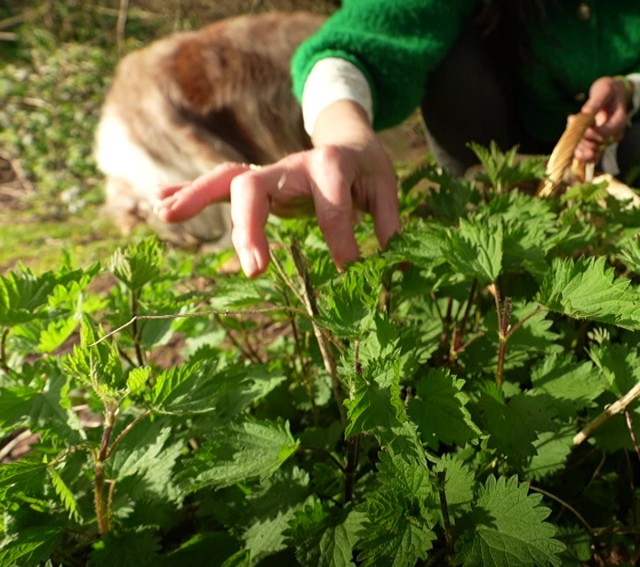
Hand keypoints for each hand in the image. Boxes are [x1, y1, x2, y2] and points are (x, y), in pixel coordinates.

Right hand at [156, 100, 399, 277]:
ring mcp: (269, 172)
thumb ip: (388, 220)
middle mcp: (292, 166)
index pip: (331, 205)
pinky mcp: (254, 181)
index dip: (341, 239)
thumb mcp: (385, 186)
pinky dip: (188, 191)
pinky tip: (160, 203)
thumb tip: (393, 258)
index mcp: (331, 165)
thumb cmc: (367, 168)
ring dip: (198, 196)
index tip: (349, 269)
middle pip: (258, 186)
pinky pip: (217, 183)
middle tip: (253, 269)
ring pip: (227, 179)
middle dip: (250, 225)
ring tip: (167, 214)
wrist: (348, 138)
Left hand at [574, 76, 631, 163]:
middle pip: (597, 146)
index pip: (603, 134)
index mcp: (619, 122)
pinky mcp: (598, 141)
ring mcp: (606, 139)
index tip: (575, 122)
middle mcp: (614, 134)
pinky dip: (580, 152)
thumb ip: (596, 102)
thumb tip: (585, 112)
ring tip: (569, 134)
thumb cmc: (610, 89)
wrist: (615, 92)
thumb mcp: (605, 89)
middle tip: (570, 123)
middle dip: (580, 139)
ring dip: (578, 148)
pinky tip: (570, 142)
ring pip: (593, 154)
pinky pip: (590, 153)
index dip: (588, 133)